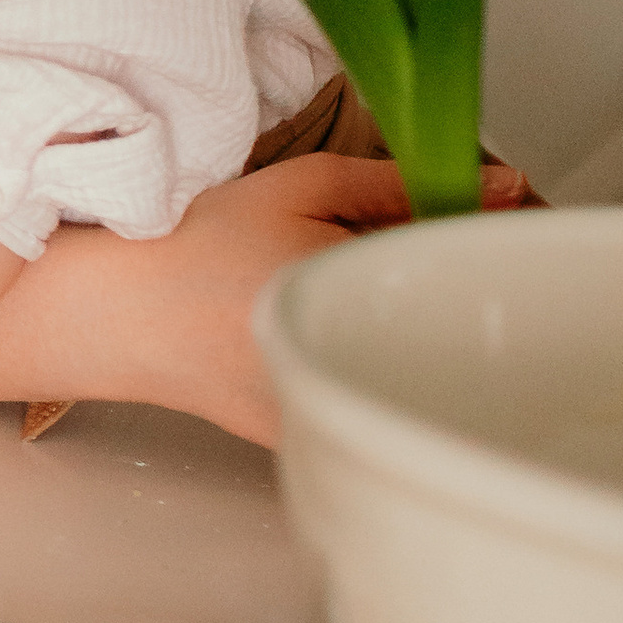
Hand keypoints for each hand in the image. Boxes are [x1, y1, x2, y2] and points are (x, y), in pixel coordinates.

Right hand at [110, 150, 532, 441]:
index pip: (463, 277)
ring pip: (406, 370)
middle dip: (438, 294)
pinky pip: (363, 396)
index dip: (472, 253)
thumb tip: (500, 187)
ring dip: (400, 335)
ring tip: (336, 299)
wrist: (122, 315)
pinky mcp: (309, 438)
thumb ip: (400, 184)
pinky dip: (357, 365)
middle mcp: (351, 364)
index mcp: (357, 296)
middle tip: (377, 261)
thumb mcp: (303, 186)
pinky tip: (312, 334)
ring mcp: (331, 409)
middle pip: (443, 331)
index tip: (469, 231)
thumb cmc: (201, 245)